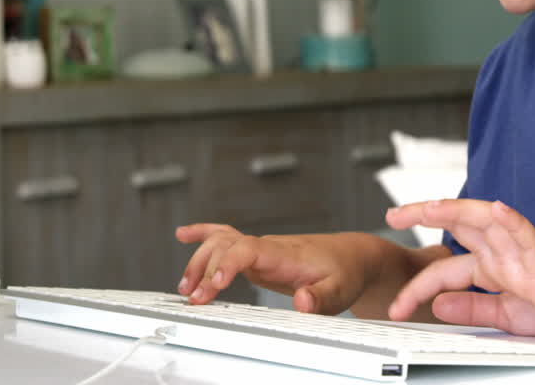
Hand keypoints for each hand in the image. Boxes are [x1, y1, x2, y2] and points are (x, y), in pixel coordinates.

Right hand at [174, 224, 366, 314]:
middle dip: (206, 269)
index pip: (249, 249)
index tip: (214, 284)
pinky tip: (183, 235)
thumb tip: (302, 301)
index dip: (228, 264)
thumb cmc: (345, 272)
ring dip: (199, 260)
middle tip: (195, 298)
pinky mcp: (257, 254)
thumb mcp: (340, 291)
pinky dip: (203, 233)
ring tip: (186, 288)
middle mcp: (269, 247)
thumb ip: (322, 298)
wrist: (352, 256)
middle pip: (227, 245)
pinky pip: (227, 237)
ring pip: (221, 242)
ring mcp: (261, 248)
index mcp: (285, 254)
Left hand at [385, 199, 534, 338]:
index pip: (445, 269)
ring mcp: (523, 255)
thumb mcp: (504, 316)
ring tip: (431, 206)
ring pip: (488, 223)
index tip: (395, 308)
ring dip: (458, 210)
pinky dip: (513, 222)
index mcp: (491, 266)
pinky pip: (528, 238)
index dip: (417, 287)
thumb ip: (473, 307)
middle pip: (460, 224)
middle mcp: (503, 254)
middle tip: (394, 213)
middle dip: (425, 214)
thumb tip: (438, 303)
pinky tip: (500, 210)